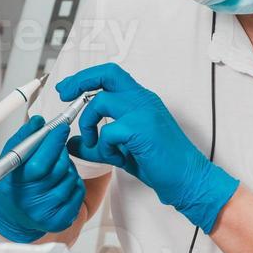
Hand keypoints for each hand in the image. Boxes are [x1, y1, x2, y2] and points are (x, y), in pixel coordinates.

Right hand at [0, 116, 85, 242]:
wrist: (12, 213)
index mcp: (13, 186)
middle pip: (58, 169)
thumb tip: (38, 122)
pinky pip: (78, 191)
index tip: (60, 128)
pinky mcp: (60, 220)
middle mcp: (29, 203)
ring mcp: (45, 213)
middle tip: (56, 147)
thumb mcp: (11, 157)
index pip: (39, 164)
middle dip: (61, 151)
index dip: (52, 143)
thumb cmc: (13, 182)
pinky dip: (74, 182)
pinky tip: (61, 182)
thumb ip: (24, 138)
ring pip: (70, 178)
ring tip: (54, 169)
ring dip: (67, 167)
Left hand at [56, 63, 238, 233]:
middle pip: (106, 75)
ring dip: (89, 123)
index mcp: (141, 100)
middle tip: (64, 96)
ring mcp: (144, 112)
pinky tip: (117, 157)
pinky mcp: (143, 129)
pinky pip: (109, 131)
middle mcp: (143, 100)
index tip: (67, 90)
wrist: (188, 177)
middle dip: (80, 82)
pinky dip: (104, 146)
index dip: (86, 78)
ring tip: (94, 143)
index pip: (110, 75)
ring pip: (101, 102)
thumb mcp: (123, 151)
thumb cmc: (161, 163)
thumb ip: (99, 143)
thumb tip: (72, 143)